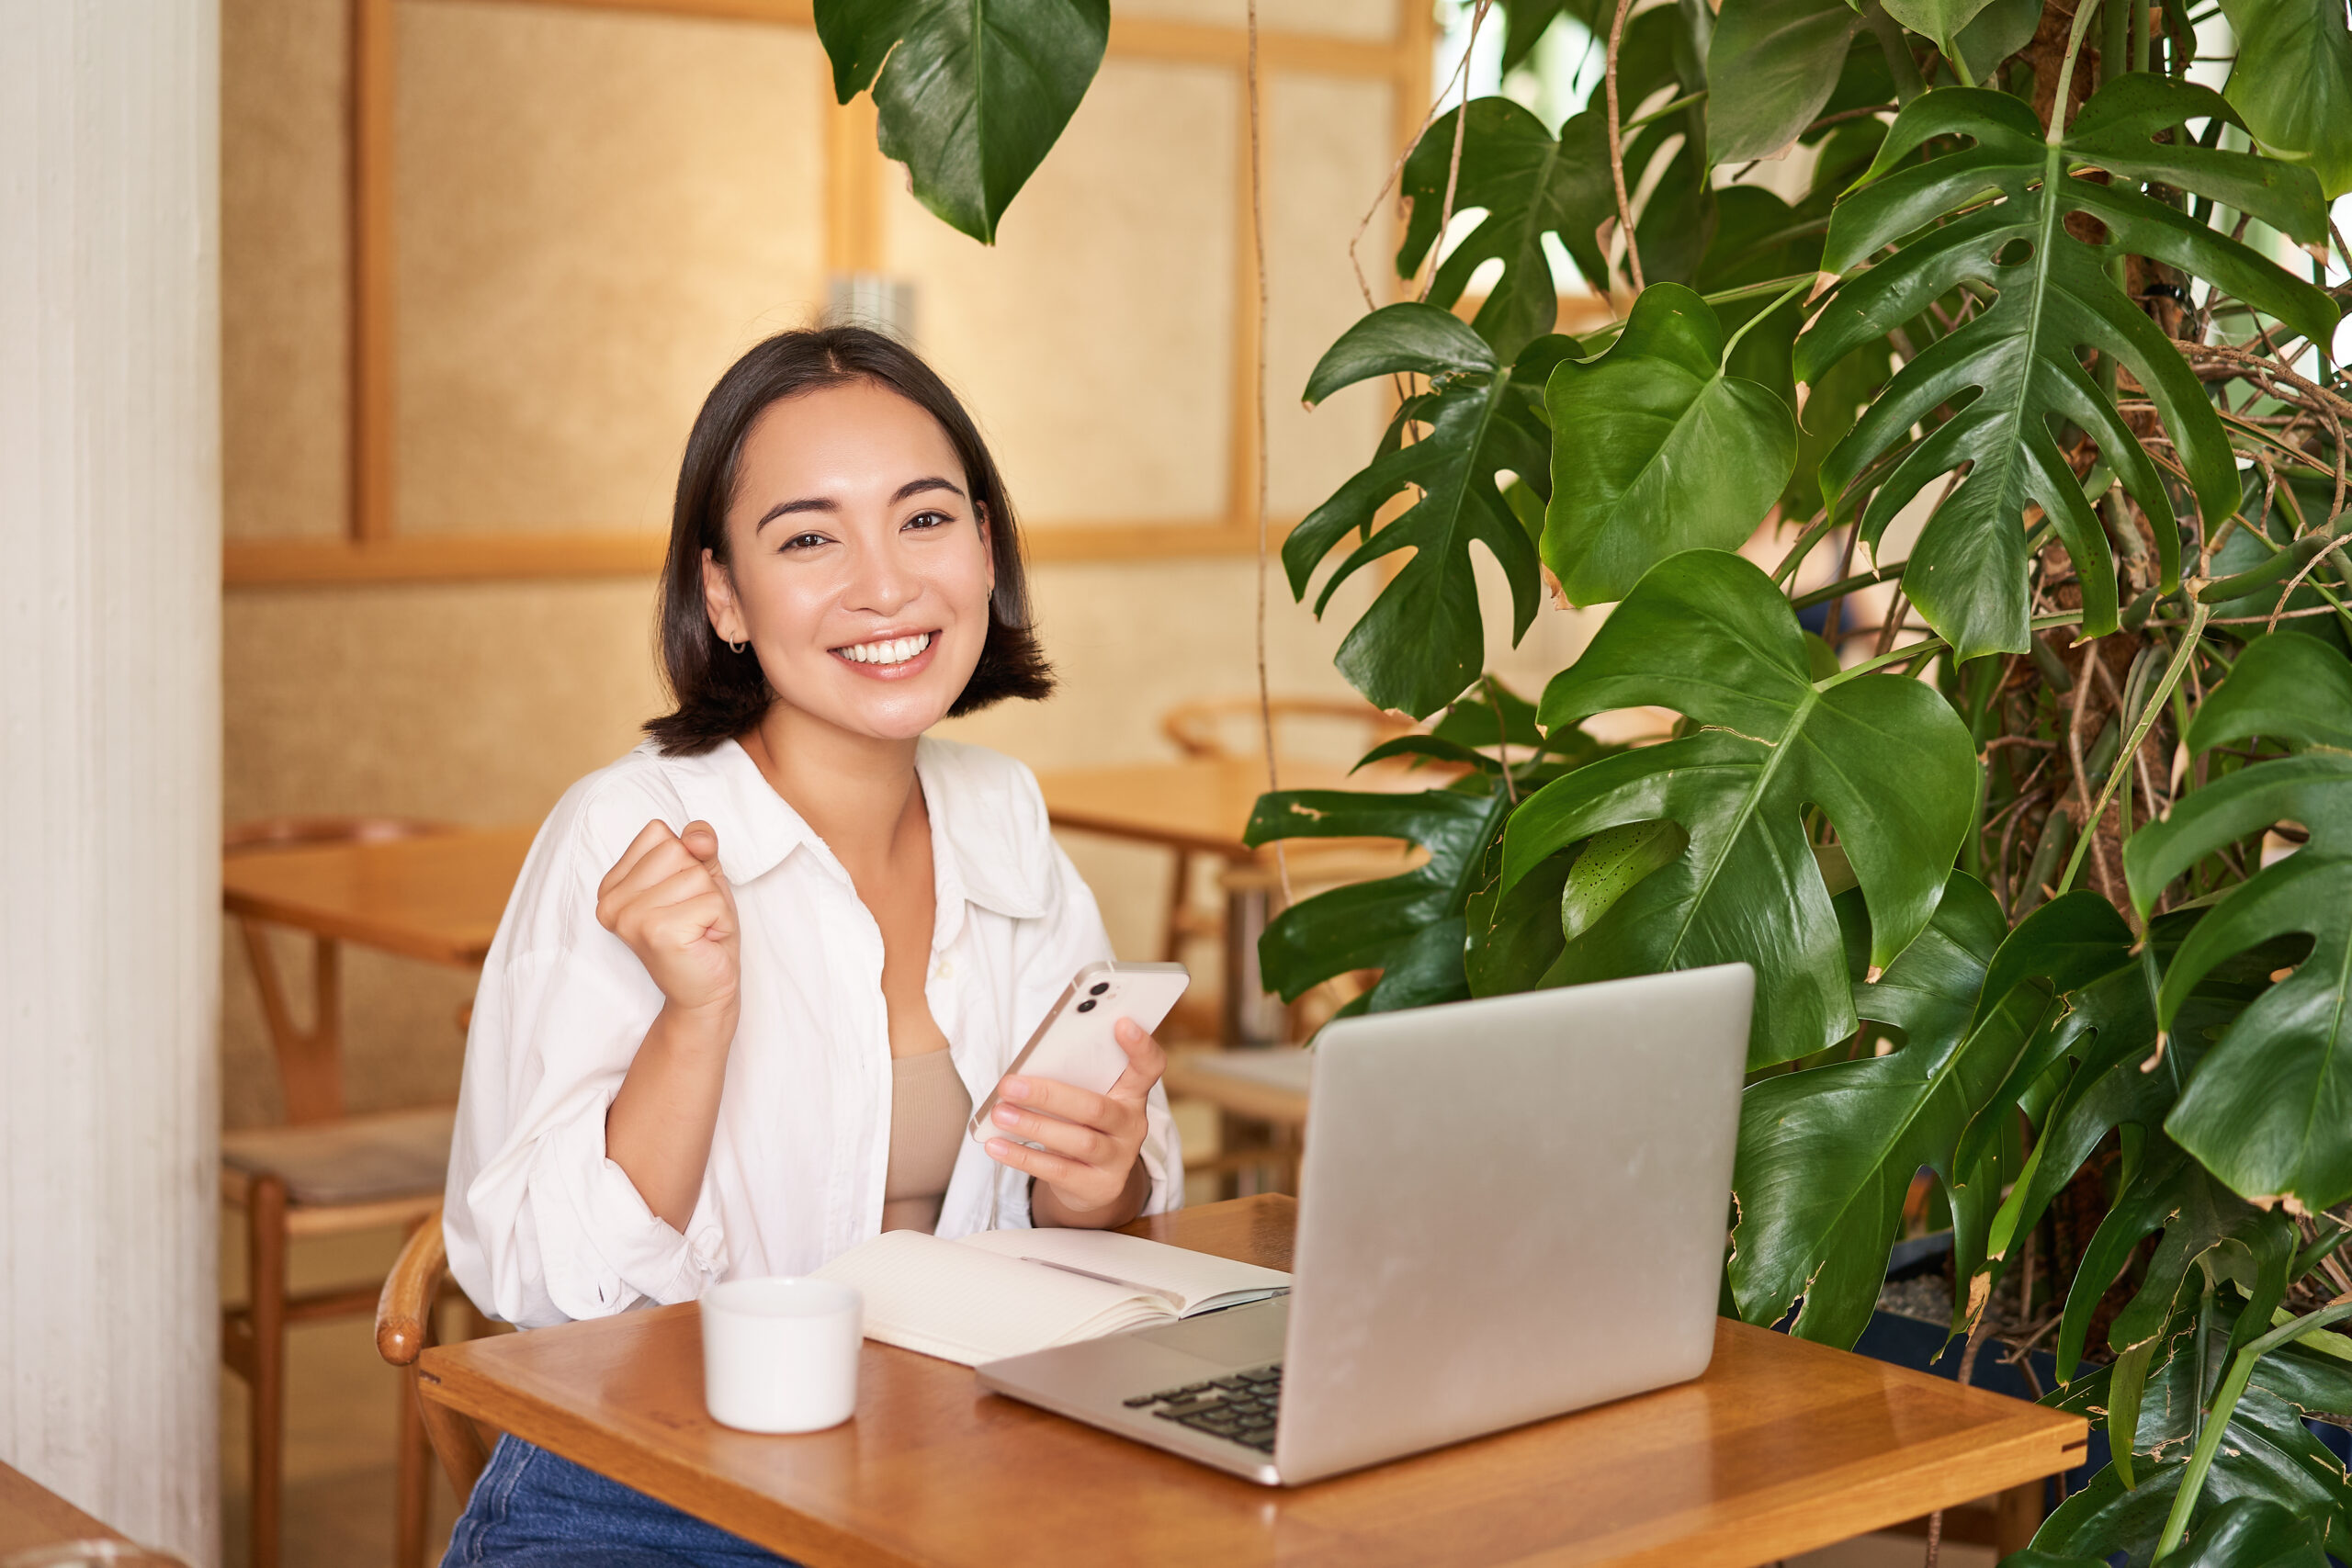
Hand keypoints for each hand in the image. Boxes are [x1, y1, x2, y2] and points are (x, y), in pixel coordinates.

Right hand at [595, 819, 739, 1028]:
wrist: (704, 993)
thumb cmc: (702, 934)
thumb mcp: (700, 877)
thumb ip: (696, 844)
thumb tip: (697, 837)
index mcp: (612, 885)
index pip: (658, 833)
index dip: (686, 860)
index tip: (681, 897)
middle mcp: (611, 900)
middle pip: (676, 850)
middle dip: (700, 881)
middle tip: (694, 916)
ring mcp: (631, 917)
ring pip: (696, 874)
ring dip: (712, 902)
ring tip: (699, 929)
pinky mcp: (658, 932)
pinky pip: (710, 900)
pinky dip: (720, 919)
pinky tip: (704, 940)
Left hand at [985, 1017, 1163, 1225]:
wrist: (1092, 1185)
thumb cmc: (1080, 1125)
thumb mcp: (1084, 1099)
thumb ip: (1070, 1082)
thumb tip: (1022, 1073)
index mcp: (1131, 1094)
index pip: (1148, 1067)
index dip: (1140, 1046)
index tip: (1121, 1023)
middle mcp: (1132, 1126)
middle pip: (1096, 1107)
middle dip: (1049, 1095)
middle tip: (1009, 1084)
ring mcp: (1119, 1159)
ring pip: (1078, 1140)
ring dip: (1033, 1126)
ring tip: (999, 1113)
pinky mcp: (1099, 1187)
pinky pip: (1059, 1171)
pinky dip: (1023, 1157)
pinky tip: (996, 1145)